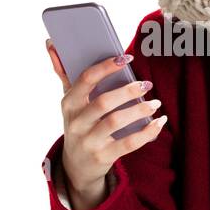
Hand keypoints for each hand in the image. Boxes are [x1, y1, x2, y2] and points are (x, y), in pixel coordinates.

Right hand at [46, 38, 165, 207]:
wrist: (76, 166)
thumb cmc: (79, 125)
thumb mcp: (70, 102)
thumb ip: (64, 73)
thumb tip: (51, 43)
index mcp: (69, 103)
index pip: (86, 79)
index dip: (107, 67)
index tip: (127, 58)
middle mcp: (76, 122)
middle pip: (103, 102)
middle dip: (128, 91)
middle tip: (147, 84)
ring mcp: (88, 141)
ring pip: (116, 121)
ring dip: (139, 110)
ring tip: (155, 103)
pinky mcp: (102, 157)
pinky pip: (128, 144)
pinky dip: (147, 133)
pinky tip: (158, 123)